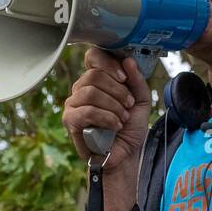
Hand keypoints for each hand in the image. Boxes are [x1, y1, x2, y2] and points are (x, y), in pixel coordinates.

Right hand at [62, 48, 151, 173]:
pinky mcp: (70, 120)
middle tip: (128, 105)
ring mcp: (73, 103)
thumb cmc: (130, 128)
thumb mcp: (141, 101)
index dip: (109, 63)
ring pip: (90, 91)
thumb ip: (137, 80)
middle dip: (117, 90)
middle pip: (93, 74)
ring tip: (123, 118)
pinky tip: (115, 126)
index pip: (93, 57)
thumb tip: (128, 60)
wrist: (126, 154)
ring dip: (113, 105)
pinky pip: (87, 111)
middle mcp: (82, 88)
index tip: (124, 78)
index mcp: (97, 79)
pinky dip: (106, 117)